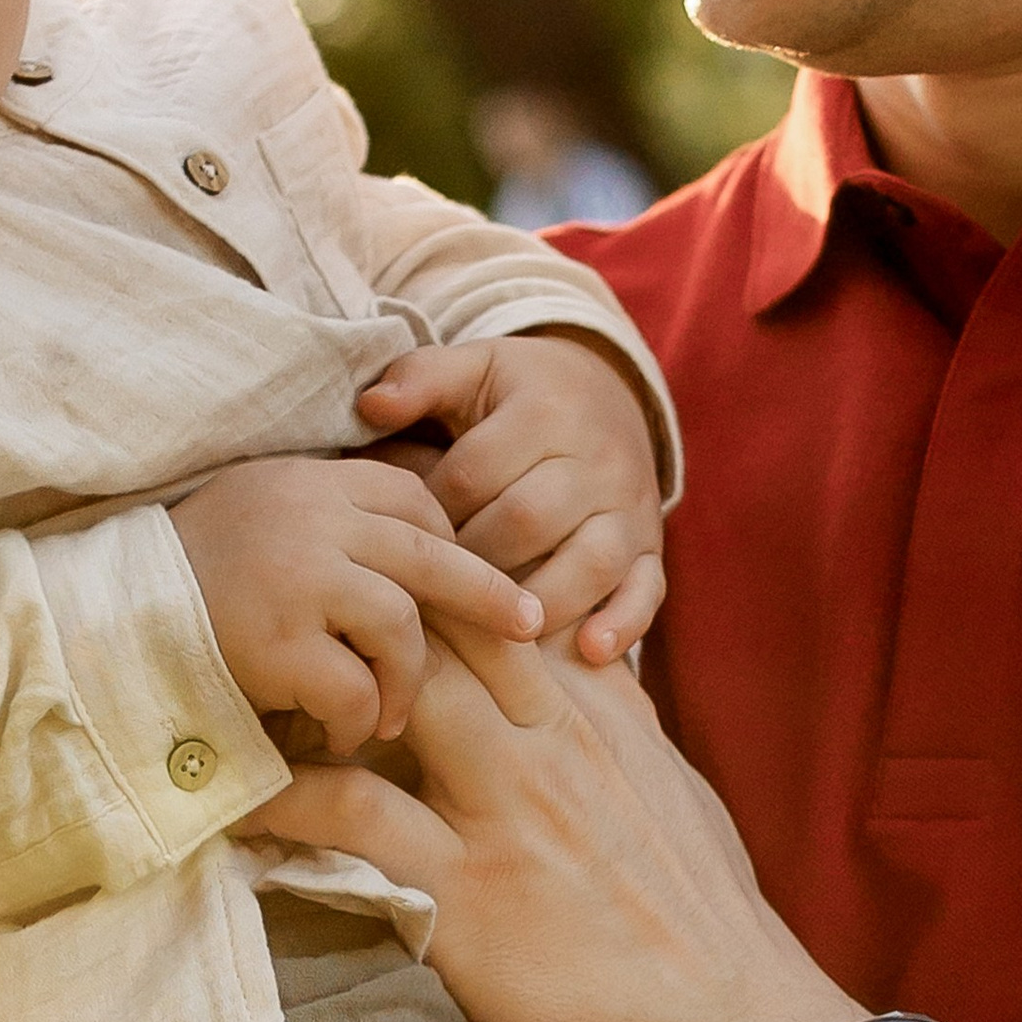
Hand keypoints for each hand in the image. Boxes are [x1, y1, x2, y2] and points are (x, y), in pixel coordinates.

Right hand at [171, 455, 543, 757]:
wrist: (100, 621)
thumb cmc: (187, 580)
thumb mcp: (260, 518)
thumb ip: (326, 521)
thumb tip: (417, 545)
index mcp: (307, 482)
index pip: (411, 496)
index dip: (452, 543)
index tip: (481, 580)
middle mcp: (307, 516)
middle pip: (429, 552)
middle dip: (487, 595)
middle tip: (528, 628)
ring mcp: (295, 577)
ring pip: (401, 625)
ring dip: (406, 682)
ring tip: (389, 718)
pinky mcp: (277, 642)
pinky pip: (353, 687)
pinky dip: (356, 719)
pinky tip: (343, 737)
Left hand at [263, 625, 862, 1021]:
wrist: (728, 1020)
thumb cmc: (704, 914)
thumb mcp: (673, 789)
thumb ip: (621, 723)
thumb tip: (594, 676)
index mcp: (598, 710)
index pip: (501, 605)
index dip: (428, 581)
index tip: (367, 581)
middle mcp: (549, 739)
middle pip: (438, 625)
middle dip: (361, 611)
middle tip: (283, 618)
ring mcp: (505, 808)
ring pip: (394, 695)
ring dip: (315, 688)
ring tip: (245, 692)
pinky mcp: (466, 887)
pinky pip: (353, 817)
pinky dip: (288, 801)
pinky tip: (238, 802)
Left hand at [357, 332, 663, 665]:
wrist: (607, 392)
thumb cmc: (517, 393)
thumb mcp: (474, 368)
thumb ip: (421, 379)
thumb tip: (370, 405)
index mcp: (544, 410)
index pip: (474, 473)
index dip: (429, 512)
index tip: (398, 540)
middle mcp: (597, 458)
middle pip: (526, 521)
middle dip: (473, 562)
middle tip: (431, 593)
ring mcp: (631, 507)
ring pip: (589, 562)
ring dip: (539, 602)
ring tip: (495, 632)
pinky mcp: (651, 546)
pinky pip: (648, 589)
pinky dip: (624, 623)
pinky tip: (590, 652)